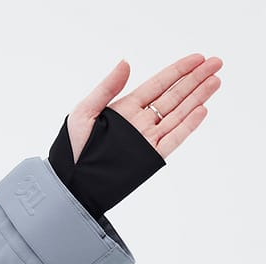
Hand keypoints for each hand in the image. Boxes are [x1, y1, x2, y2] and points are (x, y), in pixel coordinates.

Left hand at [67, 54, 222, 162]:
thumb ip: (106, 88)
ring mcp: (146, 140)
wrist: (72, 180)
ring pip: (177, 116)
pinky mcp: (149, 157)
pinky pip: (172, 140)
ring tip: (215, 82)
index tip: (198, 58)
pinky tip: (201, 110)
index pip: (158, 85)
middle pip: (173, 97)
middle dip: (195, 80)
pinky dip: (187, 126)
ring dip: (197, 99)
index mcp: (125, 109)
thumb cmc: (72, 147)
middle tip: (217, 63)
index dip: (178, 71)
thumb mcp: (84, 112)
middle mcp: (140, 122)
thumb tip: (126, 62)